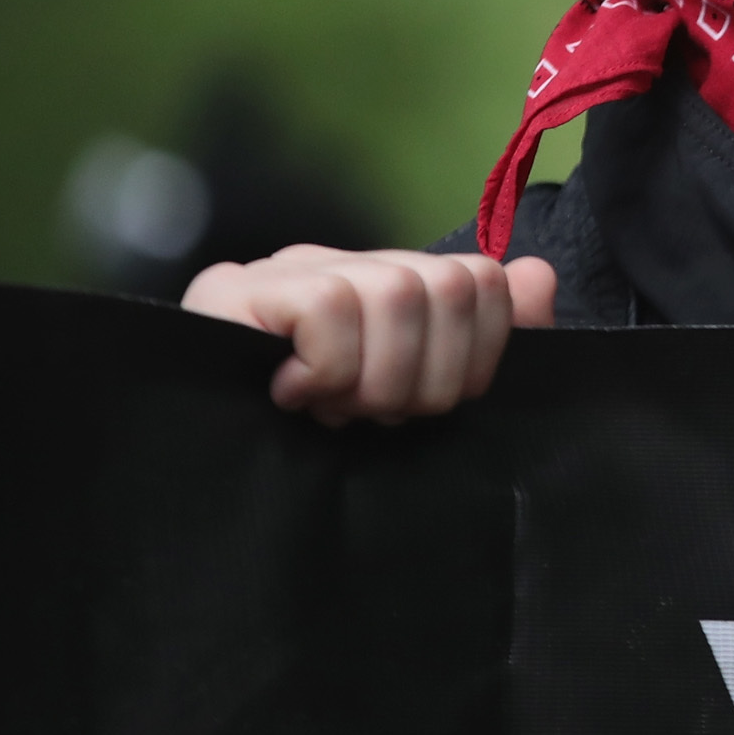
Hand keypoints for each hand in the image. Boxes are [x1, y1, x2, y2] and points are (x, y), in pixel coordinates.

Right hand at [183, 246, 556, 426]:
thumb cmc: (317, 443)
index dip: (475, 357)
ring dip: (374, 379)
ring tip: (335, 409)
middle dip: (424, 378)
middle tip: (375, 415)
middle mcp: (346, 263)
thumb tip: (539, 278)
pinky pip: (329, 308)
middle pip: (448, 287)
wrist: (194, 471)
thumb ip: (485, 340)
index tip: (429, 404)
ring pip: (395, 293)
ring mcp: (288, 270)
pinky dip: (326, 368)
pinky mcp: (231, 291)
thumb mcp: (414, 398)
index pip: (484, 281)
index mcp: (396, 282)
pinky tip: (294, 395)